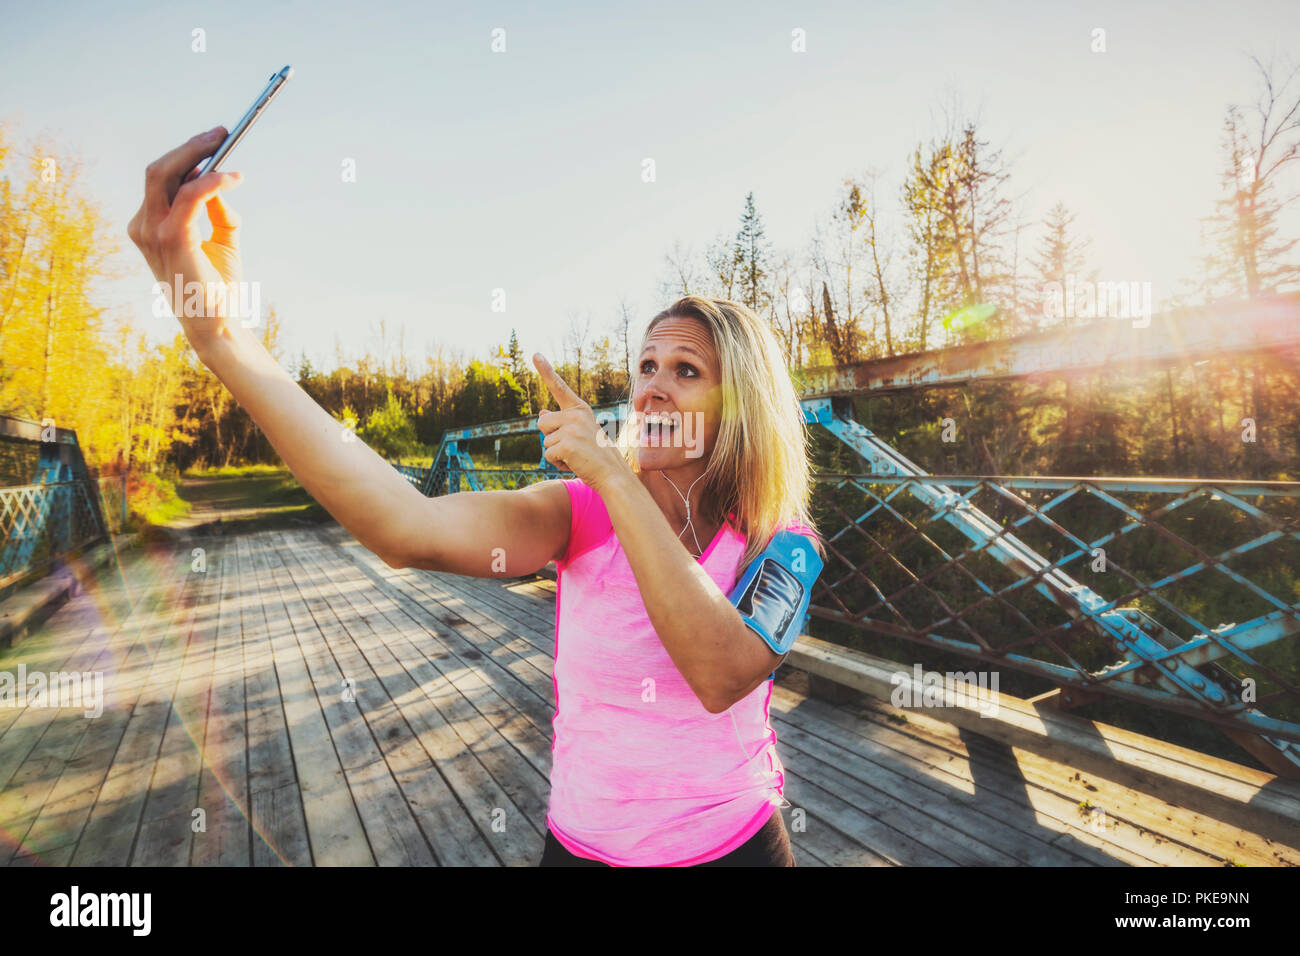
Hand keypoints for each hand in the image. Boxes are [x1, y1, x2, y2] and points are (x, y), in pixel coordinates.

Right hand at [127, 127, 245, 356]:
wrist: (217, 324)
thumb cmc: (217, 287)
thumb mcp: (222, 241)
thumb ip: (220, 211)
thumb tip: (221, 184)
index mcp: (149, 226)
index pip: (161, 181)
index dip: (186, 157)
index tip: (213, 142)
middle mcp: (144, 226)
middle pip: (158, 171)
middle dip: (190, 147)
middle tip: (220, 133)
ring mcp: (153, 232)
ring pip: (166, 175)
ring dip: (197, 154)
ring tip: (224, 144)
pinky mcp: (172, 238)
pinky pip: (189, 196)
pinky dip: (211, 181)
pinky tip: (232, 177)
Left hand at [533, 353, 628, 492]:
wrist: (613, 475)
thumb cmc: (597, 456)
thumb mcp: (580, 434)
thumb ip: (561, 422)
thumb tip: (541, 412)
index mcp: (580, 409)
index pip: (559, 387)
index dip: (545, 370)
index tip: (535, 354)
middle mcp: (576, 415)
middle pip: (542, 423)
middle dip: (551, 437)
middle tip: (574, 447)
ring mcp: (571, 429)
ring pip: (545, 442)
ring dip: (556, 454)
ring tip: (577, 457)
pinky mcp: (566, 445)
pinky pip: (548, 455)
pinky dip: (558, 464)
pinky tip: (575, 464)